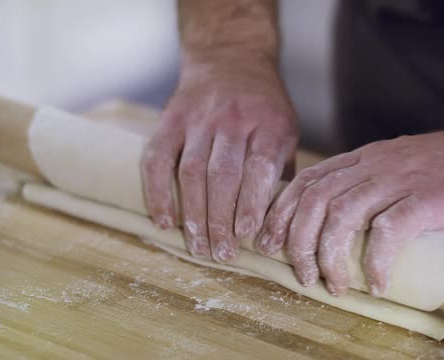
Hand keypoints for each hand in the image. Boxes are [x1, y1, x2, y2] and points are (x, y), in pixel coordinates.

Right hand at [142, 53, 297, 261]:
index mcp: (268, 124)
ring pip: (191, 172)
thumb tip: (281, 221)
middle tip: (221, 254)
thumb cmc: (264, 107)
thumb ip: (281, 170)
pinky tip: (164, 221)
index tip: (247, 234)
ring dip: (192, 214)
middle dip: (220, 219)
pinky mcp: (170, 120)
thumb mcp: (285, 129)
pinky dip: (158, 193)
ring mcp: (198, 119)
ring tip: (197, 247)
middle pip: (223, 175)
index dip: (251, 202)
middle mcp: (232, 120)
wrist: (231, 59)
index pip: (259, 167)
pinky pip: (158, 159)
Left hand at [257, 115, 443, 295]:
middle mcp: (375, 165)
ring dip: (329, 257)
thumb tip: (349, 220)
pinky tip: (376, 283)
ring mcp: (400, 179)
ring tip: (334, 285)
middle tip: (300, 274)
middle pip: (314, 200)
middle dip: (297, 241)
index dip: (281, 213)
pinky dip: (374, 260)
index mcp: (365, 158)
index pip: (307, 181)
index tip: (271, 242)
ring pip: (341, 216)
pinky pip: (388, 231)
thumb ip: (374, 183)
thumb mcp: (402, 165)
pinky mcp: (429, 198)